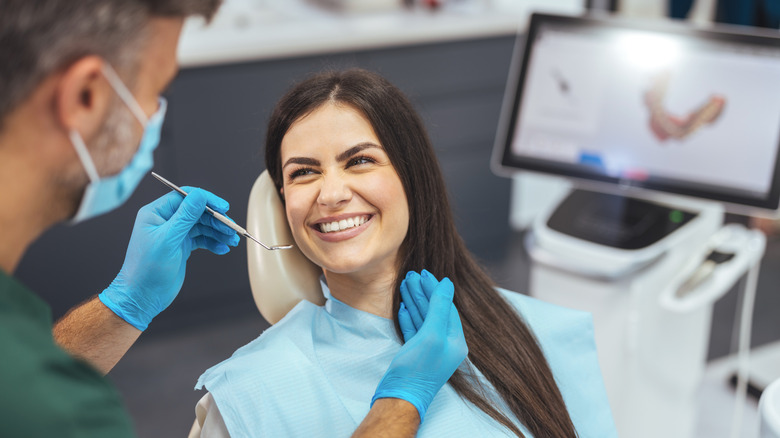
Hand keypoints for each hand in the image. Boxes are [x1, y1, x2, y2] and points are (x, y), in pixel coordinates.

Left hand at [99, 187, 239, 330]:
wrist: (143, 297)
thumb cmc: (146, 270)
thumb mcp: (168, 240)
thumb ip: (185, 217)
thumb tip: (200, 196)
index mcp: (156, 213)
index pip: (185, 197)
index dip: (206, 200)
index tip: (223, 207)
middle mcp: (166, 220)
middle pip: (197, 212)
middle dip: (216, 220)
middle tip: (231, 229)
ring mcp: (174, 234)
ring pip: (202, 226)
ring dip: (218, 232)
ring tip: (231, 241)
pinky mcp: (182, 246)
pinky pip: (202, 239)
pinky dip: (213, 243)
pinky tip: (222, 249)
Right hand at [371, 270, 467, 421]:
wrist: (400, 397)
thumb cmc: (417, 369)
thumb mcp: (431, 334)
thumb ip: (439, 307)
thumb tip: (447, 284)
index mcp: (455, 341)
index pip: (447, 307)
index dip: (436, 289)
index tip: (425, 273)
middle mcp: (445, 345)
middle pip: (434, 311)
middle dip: (423, 292)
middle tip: (412, 275)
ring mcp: (429, 350)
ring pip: (423, 318)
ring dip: (414, 301)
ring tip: (405, 283)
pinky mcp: (415, 354)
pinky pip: (414, 330)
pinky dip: (408, 316)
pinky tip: (402, 306)